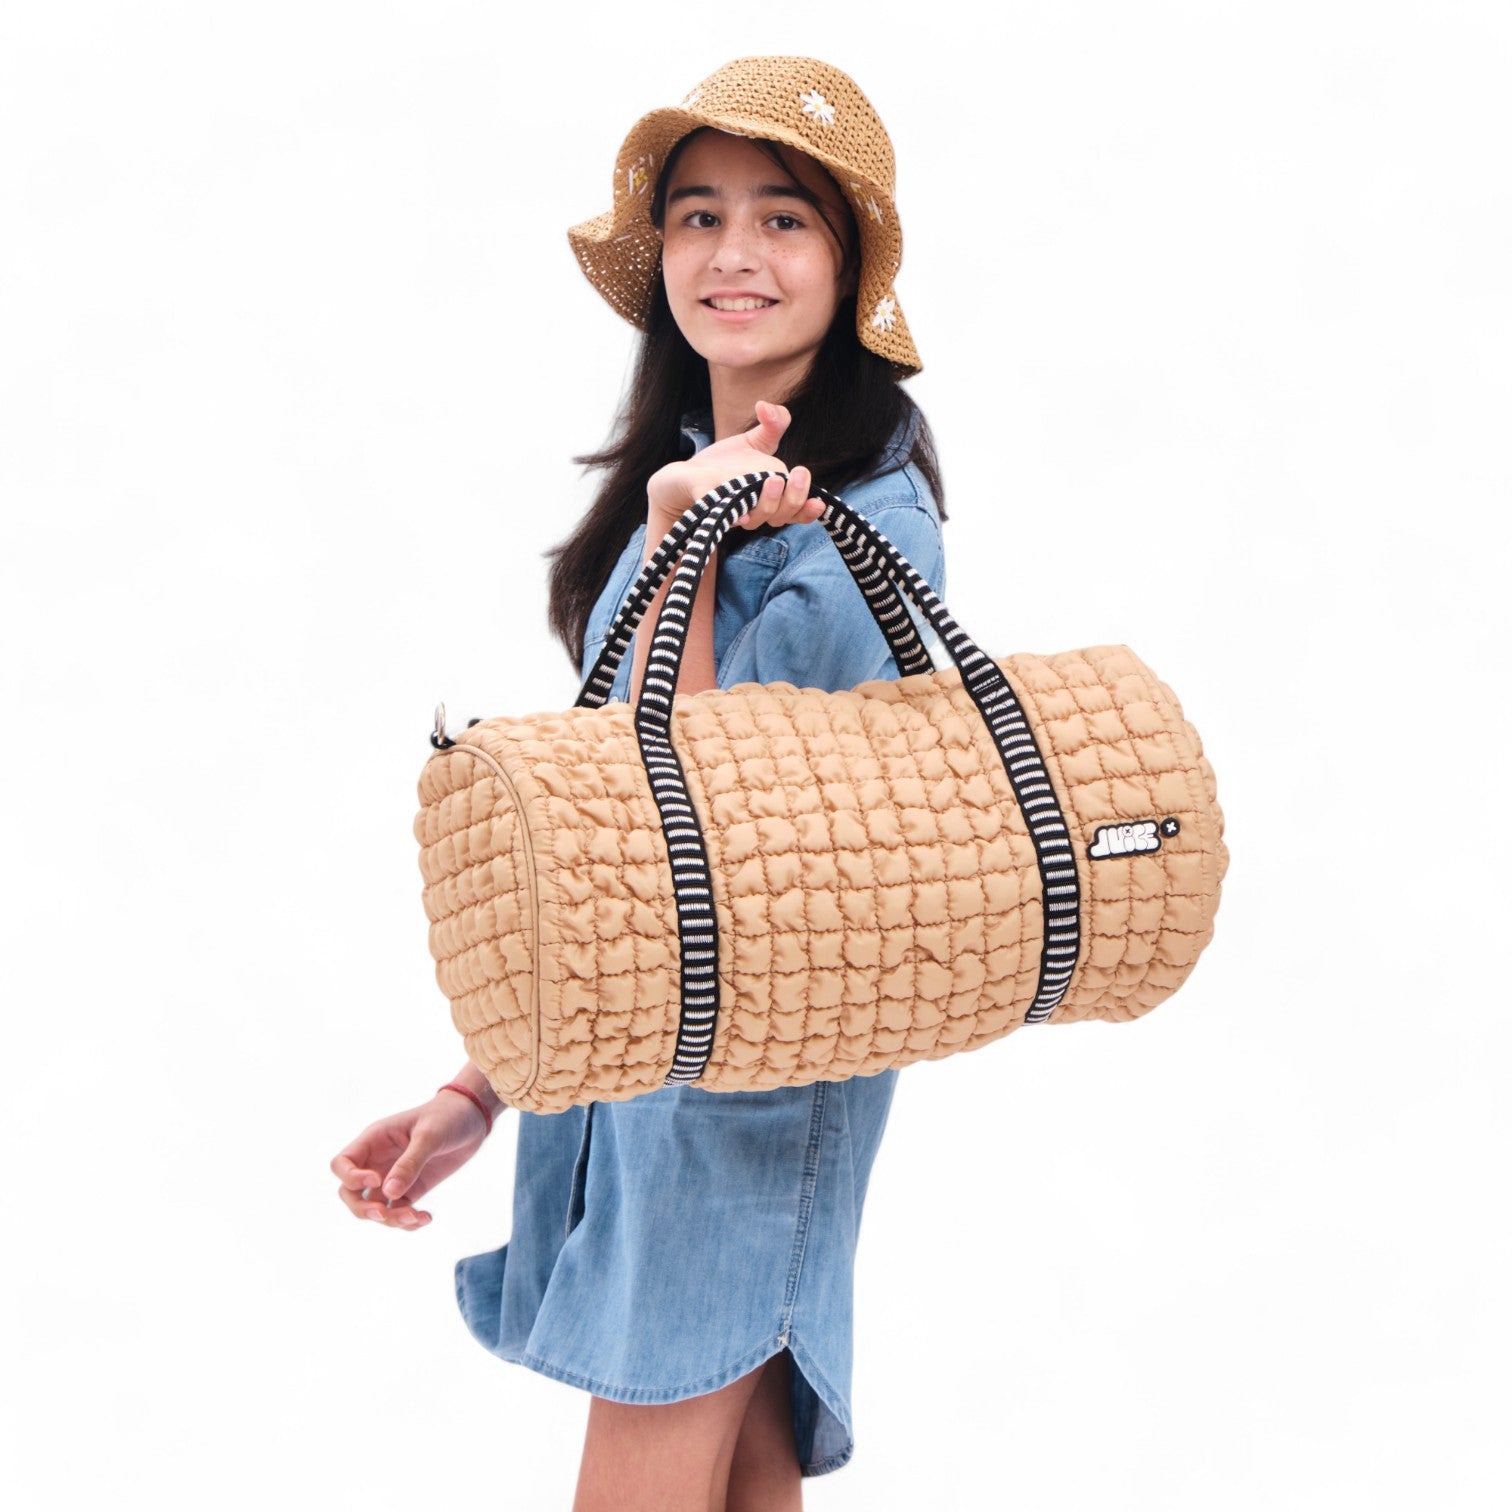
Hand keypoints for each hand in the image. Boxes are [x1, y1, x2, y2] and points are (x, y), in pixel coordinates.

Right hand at [329, 1092, 489, 1230]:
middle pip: (350, 1193)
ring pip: (374, 1208)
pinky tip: (426, 1218)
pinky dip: (408, 1222)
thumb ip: (410, 1163)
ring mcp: (393, 1177)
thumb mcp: (430, 1136)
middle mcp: (378, 1161)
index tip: (377, 1180)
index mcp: (375, 1140)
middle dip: (362, 1209)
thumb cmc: (448, 1117)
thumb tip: (388, 1194)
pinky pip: (398, 1212)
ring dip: (390, 1220)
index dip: (351, 1178)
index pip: (342, 1164)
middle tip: (384, 1214)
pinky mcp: (411, 1190)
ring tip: (416, 1217)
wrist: (473, 1119)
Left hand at [646, 399, 824, 536]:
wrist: (688, 473)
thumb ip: (773, 424)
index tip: (819, 502)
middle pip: (781, 515)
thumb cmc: (726, 463)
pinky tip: (740, 515)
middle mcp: (756, 509)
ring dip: (768, 503)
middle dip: (792, 499)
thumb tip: (766, 406)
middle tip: (792, 475)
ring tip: (770, 479)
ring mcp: (734, 511)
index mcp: (773, 496)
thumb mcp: (753, 441)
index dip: (808, 510)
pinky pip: (723, 517)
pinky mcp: (710, 508)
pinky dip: (734, 517)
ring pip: (757, 519)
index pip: (797, 510)